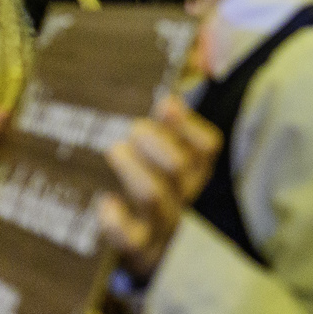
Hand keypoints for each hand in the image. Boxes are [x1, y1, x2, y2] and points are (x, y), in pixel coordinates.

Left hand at [99, 95, 221, 281]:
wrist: (144, 257)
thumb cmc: (147, 189)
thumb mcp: (162, 150)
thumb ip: (173, 110)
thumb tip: (194, 56)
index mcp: (193, 171)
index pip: (207, 147)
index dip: (188, 125)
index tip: (165, 102)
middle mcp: (182, 197)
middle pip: (182, 169)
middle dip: (158, 144)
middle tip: (134, 128)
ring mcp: (160, 225)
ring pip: (156, 198)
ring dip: (135, 170)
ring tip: (114, 150)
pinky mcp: (135, 251)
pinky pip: (130, 239)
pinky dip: (116, 221)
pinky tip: (105, 203)